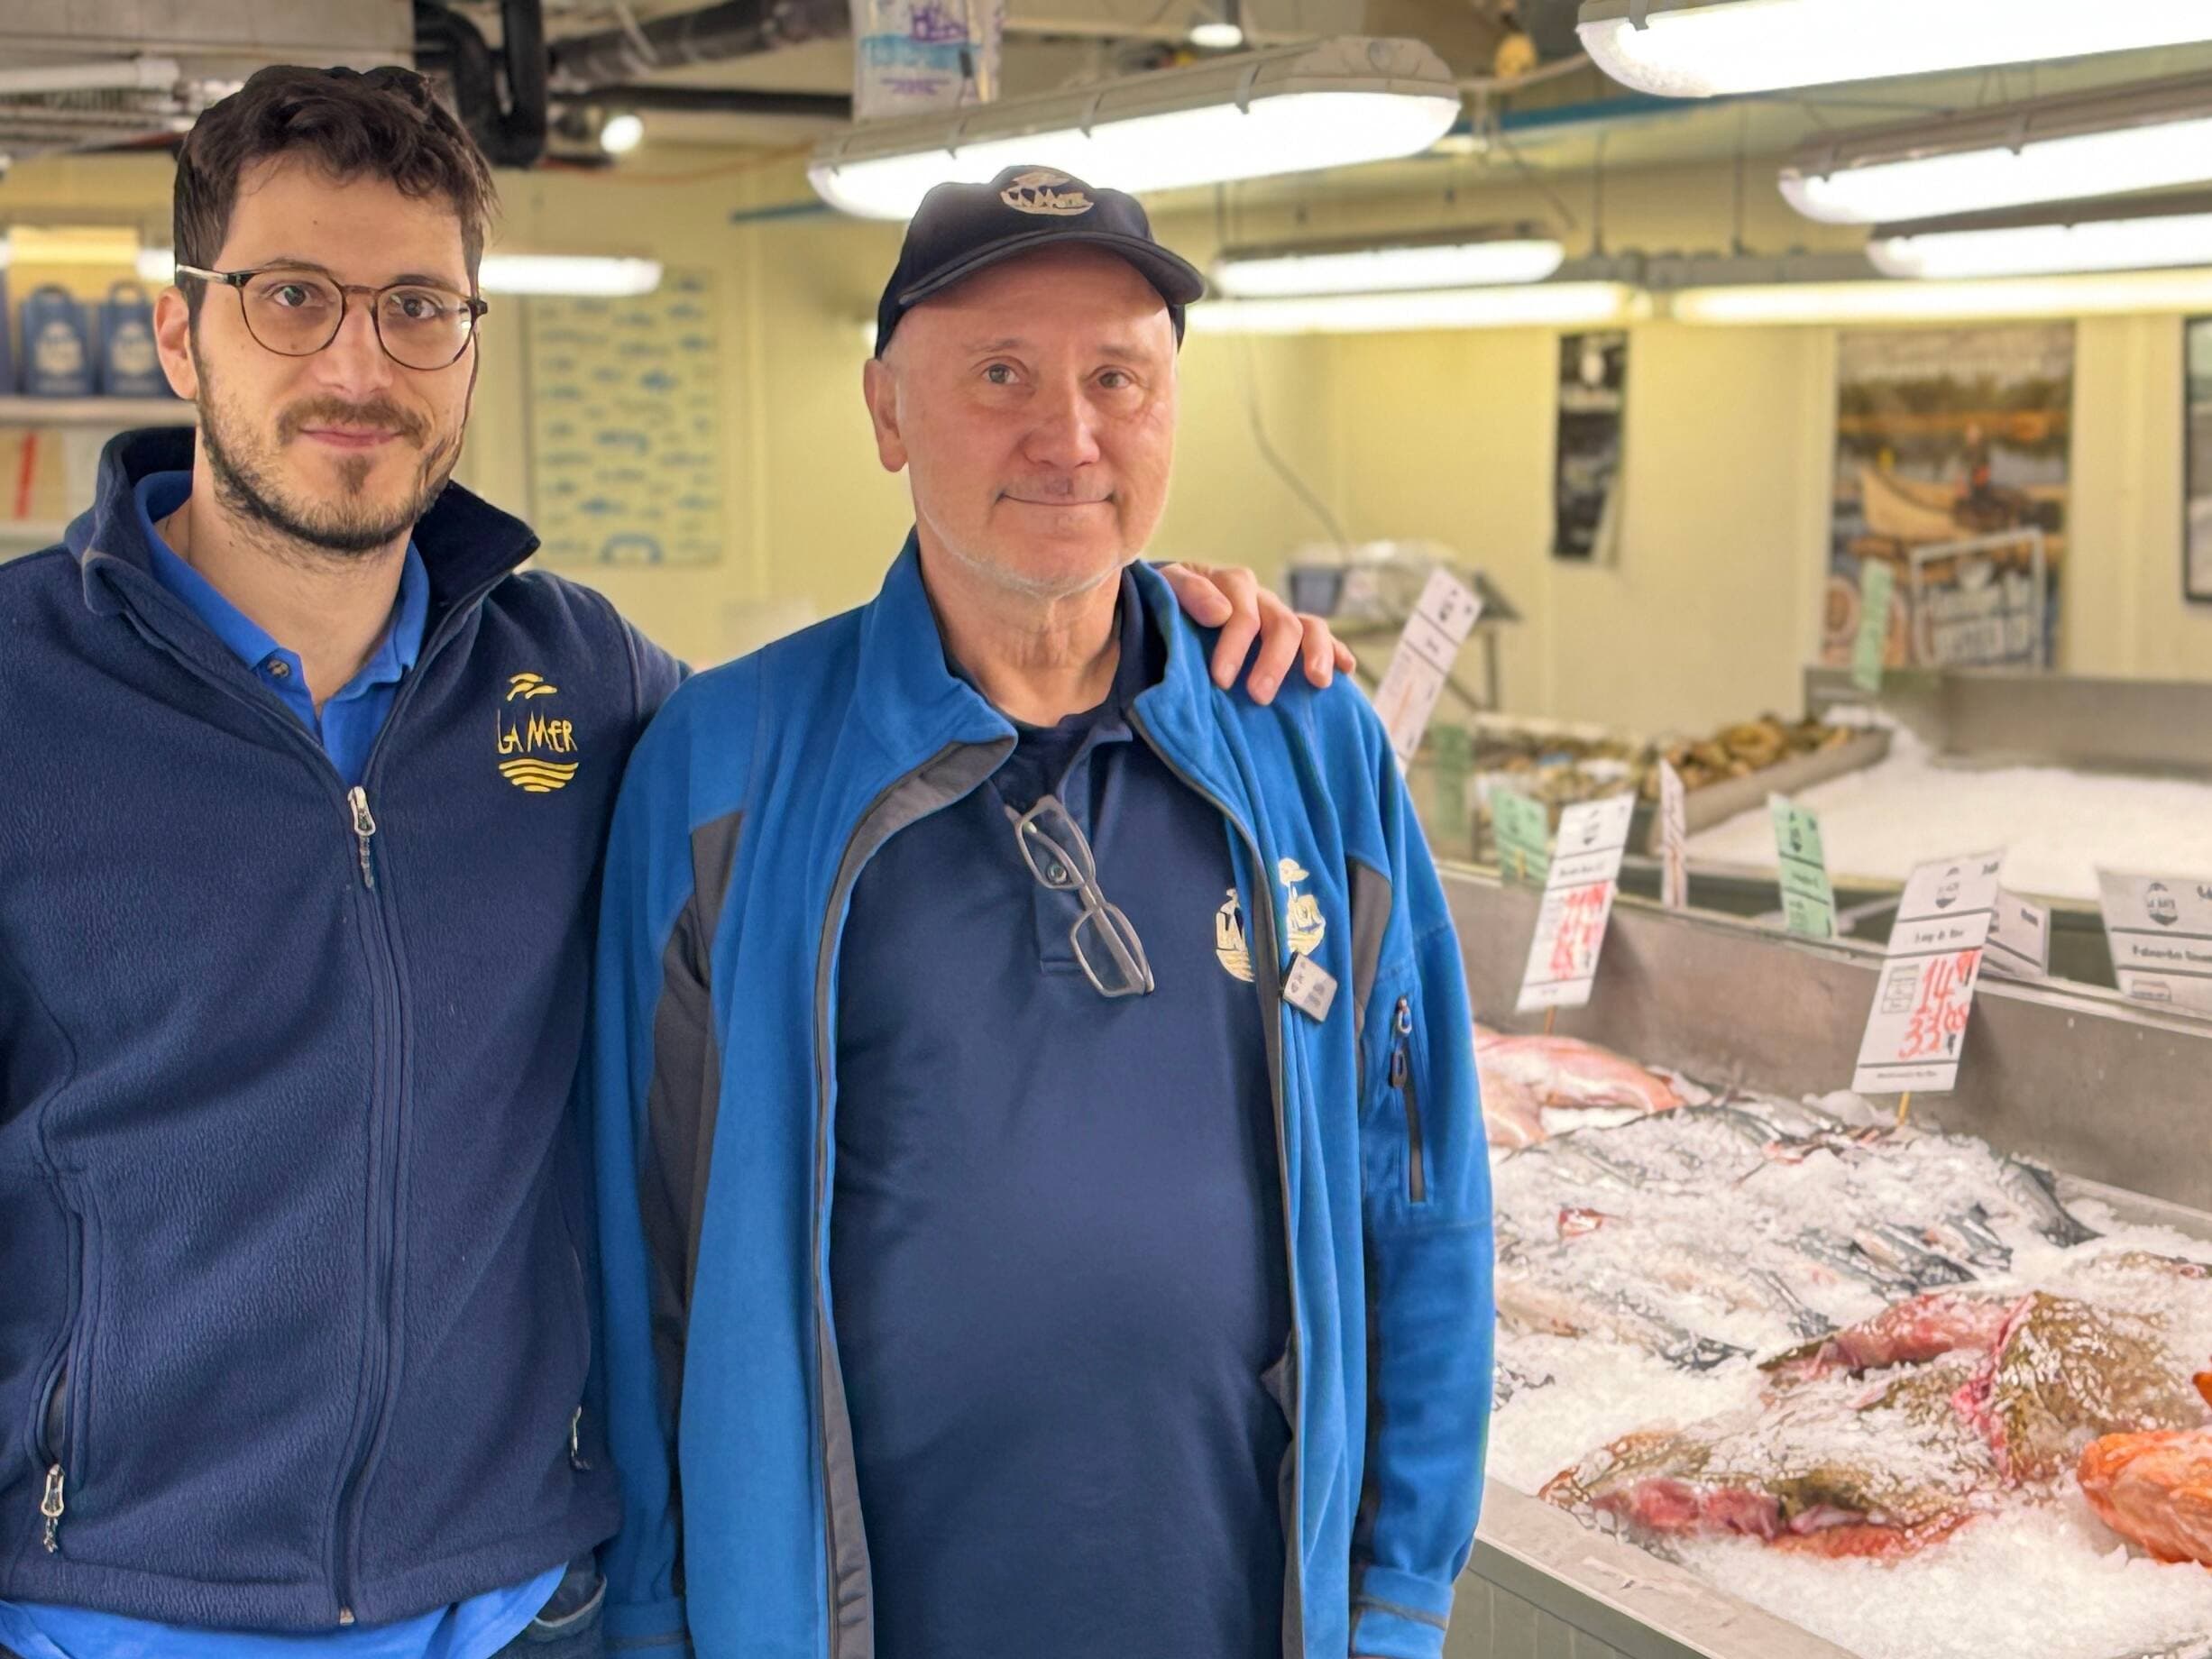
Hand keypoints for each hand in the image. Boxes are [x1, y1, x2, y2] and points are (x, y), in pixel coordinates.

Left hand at [1157, 561, 1356, 704]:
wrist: (1166, 608)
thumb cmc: (1163, 605)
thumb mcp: (1165, 590)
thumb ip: (1187, 592)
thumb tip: (1222, 613)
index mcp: (1230, 584)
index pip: (1241, 612)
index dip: (1234, 644)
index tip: (1221, 679)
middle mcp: (1260, 598)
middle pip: (1281, 623)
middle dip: (1273, 661)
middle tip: (1259, 696)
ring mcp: (1278, 616)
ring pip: (1309, 627)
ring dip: (1316, 654)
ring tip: (1318, 682)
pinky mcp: (1290, 636)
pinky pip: (1321, 637)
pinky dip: (1337, 651)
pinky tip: (1347, 670)